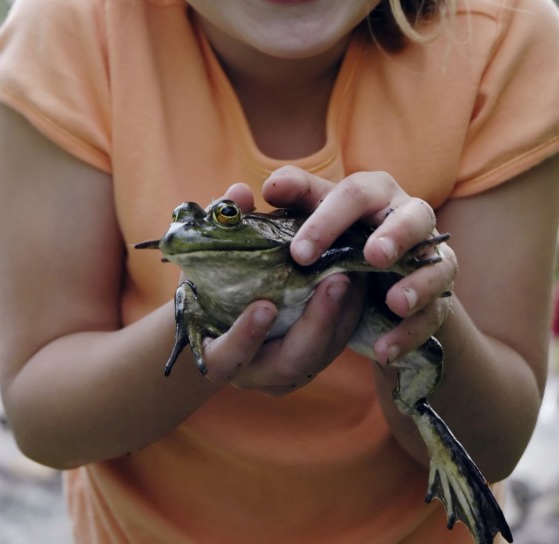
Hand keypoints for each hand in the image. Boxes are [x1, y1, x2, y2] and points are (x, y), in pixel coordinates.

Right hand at [198, 182, 365, 394]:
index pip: (226, 358)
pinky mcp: (313, 360)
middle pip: (288, 364)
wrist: (221, 311)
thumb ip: (223, 224)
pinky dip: (348, 313)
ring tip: (352, 274)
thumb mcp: (209, 253)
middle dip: (315, 324)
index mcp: (216, 354)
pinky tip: (358, 278)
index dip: (245, 337)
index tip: (264, 306)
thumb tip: (238, 194)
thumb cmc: (209, 279)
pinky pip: (337, 344)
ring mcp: (286, 373)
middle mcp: (253, 373)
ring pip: (320, 355)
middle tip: (335, 281)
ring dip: (339, 315)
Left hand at [262, 166, 457, 365]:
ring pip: (438, 265)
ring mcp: (431, 257)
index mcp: (375, 191)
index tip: (299, 254)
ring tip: (395, 303)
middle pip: (414, 216)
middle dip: (396, 235)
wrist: (375, 276)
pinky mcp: (440, 295)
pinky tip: (384, 350)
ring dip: (418, 285)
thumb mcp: (316, 214)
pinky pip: (435, 313)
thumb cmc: (338, 234)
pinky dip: (411, 332)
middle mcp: (410, 216)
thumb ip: (295, 197)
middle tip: (373, 256)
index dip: (328, 221)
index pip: (355, 194)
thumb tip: (269, 188)